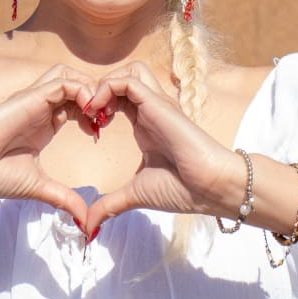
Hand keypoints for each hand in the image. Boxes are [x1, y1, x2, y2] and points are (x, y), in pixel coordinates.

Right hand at [0, 66, 94, 225]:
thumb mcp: (37, 187)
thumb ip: (63, 198)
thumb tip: (85, 221)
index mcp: (43, 125)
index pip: (76, 105)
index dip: (94, 113)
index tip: (100, 132)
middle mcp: (40, 110)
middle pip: (76, 86)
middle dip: (97, 98)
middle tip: (105, 119)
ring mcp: (34, 101)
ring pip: (69, 76)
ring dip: (89, 88)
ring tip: (97, 112)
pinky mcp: (29, 98)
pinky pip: (61, 81)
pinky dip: (80, 90)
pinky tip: (88, 111)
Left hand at [81, 62, 241, 232]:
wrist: (209, 186)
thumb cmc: (181, 189)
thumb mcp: (135, 194)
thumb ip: (110, 204)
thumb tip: (88, 227)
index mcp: (145, 125)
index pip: (118, 99)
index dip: (98, 107)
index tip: (88, 129)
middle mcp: (151, 110)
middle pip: (123, 78)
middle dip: (99, 91)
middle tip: (88, 116)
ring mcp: (156, 104)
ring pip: (128, 72)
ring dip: (104, 85)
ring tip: (94, 112)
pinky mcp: (158, 103)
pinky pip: (129, 80)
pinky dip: (108, 88)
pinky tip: (100, 113)